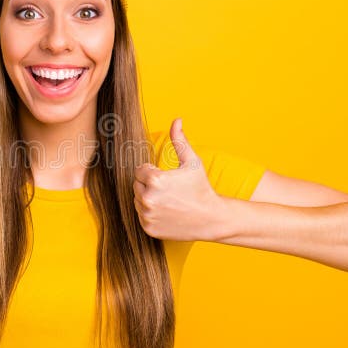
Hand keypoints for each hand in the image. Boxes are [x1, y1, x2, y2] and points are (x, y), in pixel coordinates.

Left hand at [133, 118, 225, 241]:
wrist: (211, 218)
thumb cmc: (201, 188)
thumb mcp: (192, 162)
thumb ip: (179, 140)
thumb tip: (177, 120)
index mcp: (154, 179)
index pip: (139, 170)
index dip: (153, 172)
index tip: (167, 177)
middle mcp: (147, 198)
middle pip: (136, 185)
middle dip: (149, 185)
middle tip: (169, 190)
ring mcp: (147, 215)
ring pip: (137, 200)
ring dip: (148, 198)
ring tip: (169, 200)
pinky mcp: (148, 228)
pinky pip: (141, 215)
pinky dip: (150, 213)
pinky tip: (167, 212)